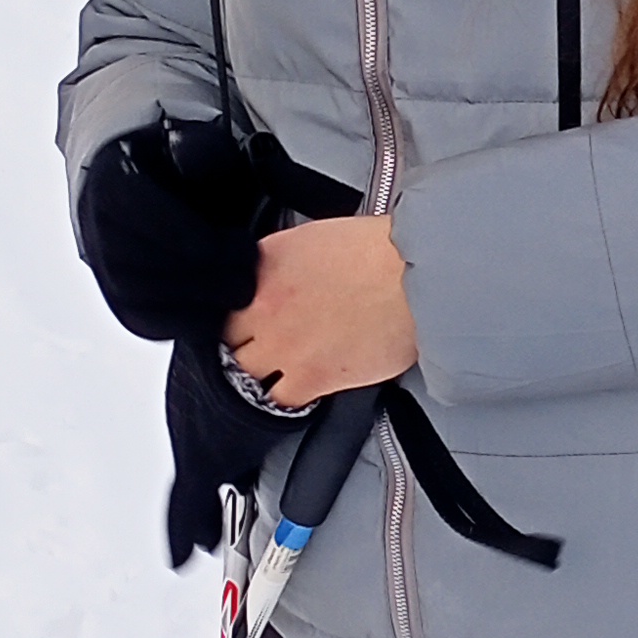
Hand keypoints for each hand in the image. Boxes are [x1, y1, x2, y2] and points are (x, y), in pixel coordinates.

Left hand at [223, 215, 417, 406]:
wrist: (414, 277)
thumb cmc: (380, 250)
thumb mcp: (314, 237)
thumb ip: (283, 260)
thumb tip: (277, 276)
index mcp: (263, 266)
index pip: (223, 298)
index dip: (237, 312)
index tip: (247, 320)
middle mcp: (264, 307)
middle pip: (228, 338)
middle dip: (243, 343)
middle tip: (260, 348)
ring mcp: (282, 345)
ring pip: (245, 373)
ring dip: (258, 374)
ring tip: (276, 373)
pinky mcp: (311, 376)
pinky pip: (279, 401)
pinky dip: (285, 399)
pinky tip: (297, 392)